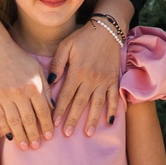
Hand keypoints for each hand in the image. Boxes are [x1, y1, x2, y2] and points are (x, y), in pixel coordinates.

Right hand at [0, 32, 54, 148]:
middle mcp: (20, 93)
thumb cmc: (18, 58)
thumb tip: (52, 108)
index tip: (49, 137)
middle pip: (29, 120)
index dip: (47, 125)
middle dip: (34, 135)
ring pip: (14, 122)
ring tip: (24, 147)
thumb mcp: (37, 69)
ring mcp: (5, 97)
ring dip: (20, 136)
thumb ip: (45, 88)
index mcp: (34, 86)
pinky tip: (8, 137)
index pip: (43, 111)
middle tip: (37, 147)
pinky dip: (4, 128)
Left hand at [49, 17, 123, 134]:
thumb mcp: (65, 47)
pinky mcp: (114, 79)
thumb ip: (57, 65)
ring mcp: (104, 80)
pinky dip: (113, 110)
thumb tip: (50, 82)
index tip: (53, 124)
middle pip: (80, 103)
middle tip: (67, 134)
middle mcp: (91, 79)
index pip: (66, 96)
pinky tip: (110, 121)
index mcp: (77, 72)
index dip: (59, 111)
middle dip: (73, 120)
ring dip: (93, 119)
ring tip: (88, 133)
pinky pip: (114, 97)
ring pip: (97, 104)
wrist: (106, 30)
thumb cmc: (82, 37)